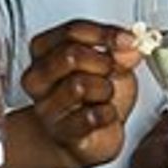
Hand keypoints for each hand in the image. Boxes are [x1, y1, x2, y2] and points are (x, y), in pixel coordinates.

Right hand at [7, 20, 140, 167]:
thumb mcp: (113, 65)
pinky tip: (105, 114)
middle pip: (70, 55)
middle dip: (103, 62)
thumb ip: (120, 52)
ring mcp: (46, 106)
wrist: (90, 136)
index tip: (128, 39)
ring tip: (105, 96)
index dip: (105, 33)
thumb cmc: (96, 96)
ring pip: (78, 86)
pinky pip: (90, 117)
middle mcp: (38, 77)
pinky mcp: (61, 132)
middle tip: (113, 71)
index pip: (72, 31)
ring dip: (105, 89)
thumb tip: (129, 45)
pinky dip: (108, 114)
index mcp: (45, 51)